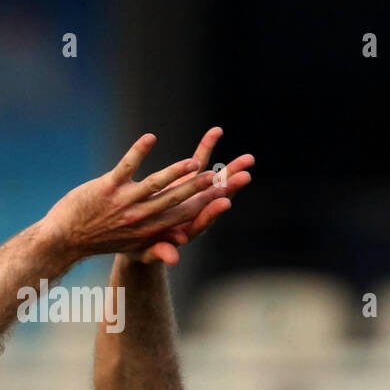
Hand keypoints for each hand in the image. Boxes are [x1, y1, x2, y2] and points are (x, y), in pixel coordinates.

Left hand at [40, 134, 228, 263]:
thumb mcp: (132, 247)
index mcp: (151, 228)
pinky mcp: (107, 187)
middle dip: (200, 187)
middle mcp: (141, 216)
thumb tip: (179, 255)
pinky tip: (150, 138)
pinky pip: (126, 167)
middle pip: (176, 199)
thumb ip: (159, 246)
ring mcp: (124, 201)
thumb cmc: (102, 239)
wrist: (65, 238)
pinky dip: (138, 152)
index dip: (206, 205)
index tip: (226, 194)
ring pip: (156, 185)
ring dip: (176, 173)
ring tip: (195, 162)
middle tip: (219, 174)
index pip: (184, 214)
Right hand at [127, 127, 253, 265]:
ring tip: (250, 158)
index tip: (225, 202)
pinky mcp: (186, 180)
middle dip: (231, 187)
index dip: (213, 212)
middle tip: (246, 175)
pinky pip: (199, 162)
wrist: (140, 235)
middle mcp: (195, 211)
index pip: (203, 221)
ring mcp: (193, 194)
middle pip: (216, 199)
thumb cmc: (141, 247)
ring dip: (231, 168)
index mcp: (187, 229)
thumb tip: (172, 259)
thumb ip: (160, 252)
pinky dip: (206, 147)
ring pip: (214, 180)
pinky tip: (216, 131)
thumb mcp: (146, 251)